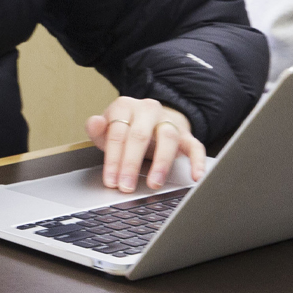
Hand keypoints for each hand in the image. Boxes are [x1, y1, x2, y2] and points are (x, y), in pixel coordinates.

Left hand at [86, 96, 205, 192]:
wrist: (150, 120)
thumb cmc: (125, 129)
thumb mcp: (106, 129)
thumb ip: (96, 129)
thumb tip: (95, 122)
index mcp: (125, 106)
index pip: (117, 133)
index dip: (113, 159)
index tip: (111, 180)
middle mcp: (148, 110)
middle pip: (140, 135)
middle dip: (131, 164)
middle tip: (126, 186)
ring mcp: (168, 120)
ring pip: (168, 137)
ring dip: (161, 163)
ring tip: (153, 183)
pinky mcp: (186, 134)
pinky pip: (195, 146)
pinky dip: (198, 161)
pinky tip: (196, 176)